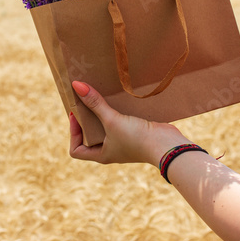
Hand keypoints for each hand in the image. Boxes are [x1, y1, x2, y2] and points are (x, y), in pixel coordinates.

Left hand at [69, 81, 190, 166]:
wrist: (167, 144)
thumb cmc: (137, 138)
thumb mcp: (112, 120)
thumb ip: (95, 103)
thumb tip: (77, 85)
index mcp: (101, 154)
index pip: (76, 149)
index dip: (73, 133)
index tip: (76, 114)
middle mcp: (111, 150)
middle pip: (90, 136)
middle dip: (87, 119)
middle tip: (85, 101)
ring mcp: (123, 142)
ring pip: (106, 127)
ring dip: (101, 113)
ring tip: (99, 97)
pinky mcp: (134, 132)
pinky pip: (120, 121)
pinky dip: (116, 111)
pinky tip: (116, 99)